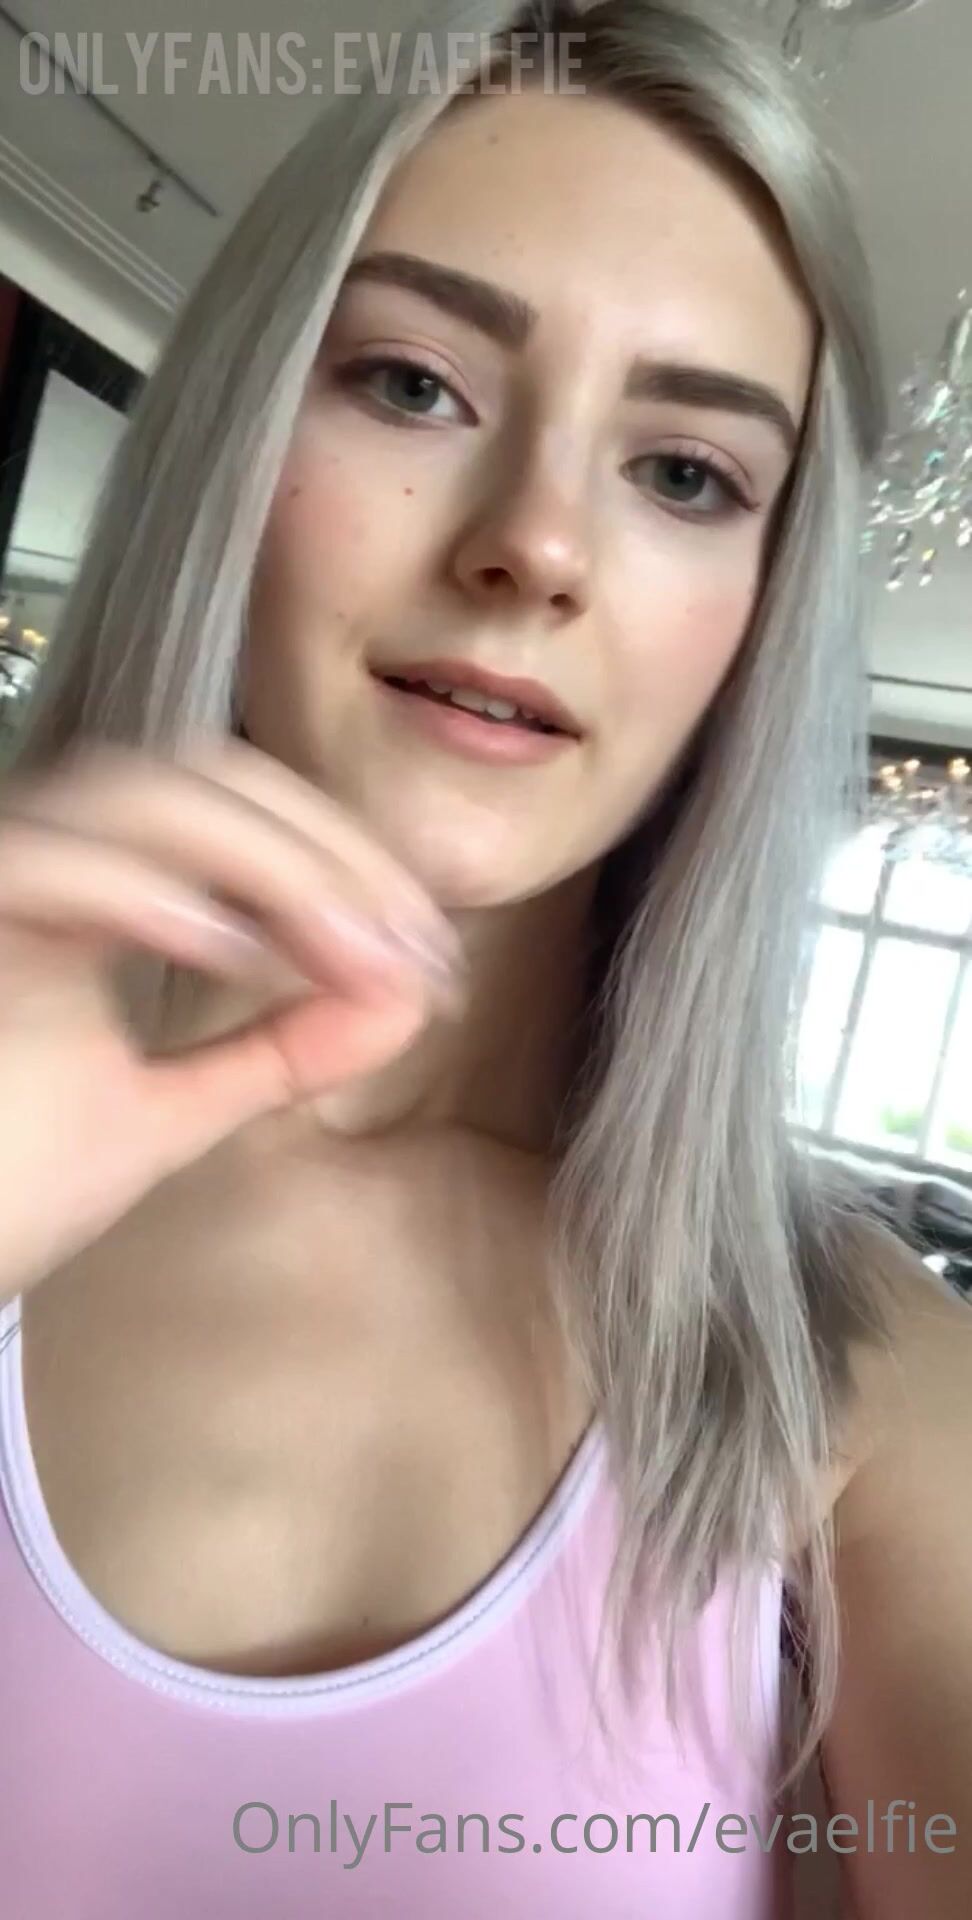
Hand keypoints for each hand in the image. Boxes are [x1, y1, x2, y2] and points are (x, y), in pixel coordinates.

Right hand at [0, 737, 462, 1304]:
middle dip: (322, 848)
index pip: (229, 810)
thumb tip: (403, 997)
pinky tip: (232, 952)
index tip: (425, 949)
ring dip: (262, 859)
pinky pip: (43, 862)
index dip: (339, 857)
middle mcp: (38, 863)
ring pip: (131, 794)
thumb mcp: (167, 1113)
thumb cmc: (1, 1188)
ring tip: (346, 947)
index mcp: (88, 890)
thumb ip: (277, 1053)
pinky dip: (145, 891)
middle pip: (197, 777)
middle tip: (409, 944)